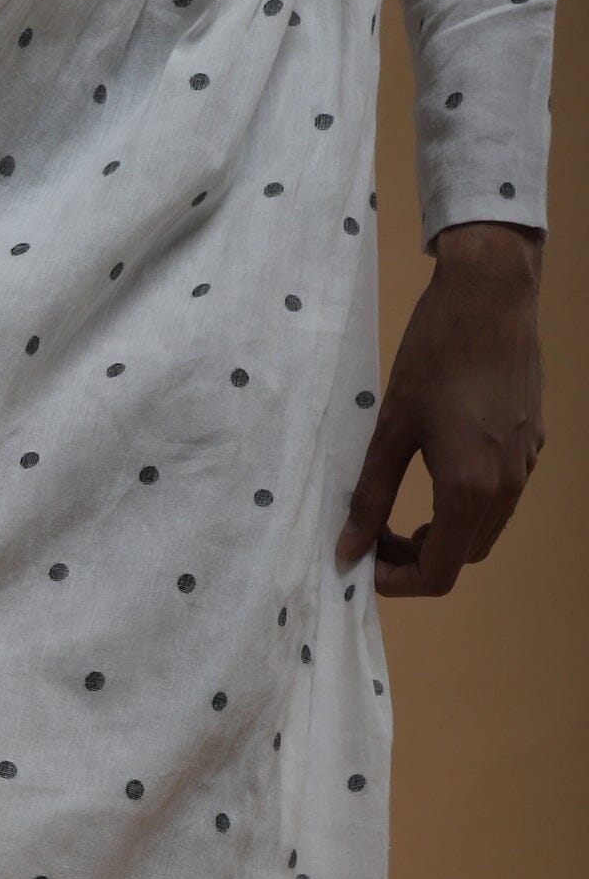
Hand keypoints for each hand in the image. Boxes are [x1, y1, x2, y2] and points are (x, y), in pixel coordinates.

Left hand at [335, 221, 544, 597]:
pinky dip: (465, 509)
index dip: (398, 583)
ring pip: (483, 531)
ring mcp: (524, 465)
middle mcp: (506, 487)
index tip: (365, 567)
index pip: (438, 573)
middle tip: (373, 537)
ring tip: (397, 514)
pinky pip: (500, 499)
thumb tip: (347, 548)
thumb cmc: (435, 355)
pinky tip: (433, 478)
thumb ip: (369, 497)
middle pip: (461, 557)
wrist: (491, 295)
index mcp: (469, 489)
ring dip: (441, 536)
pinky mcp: (531, 444)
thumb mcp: (390, 431)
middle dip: (416, 561)